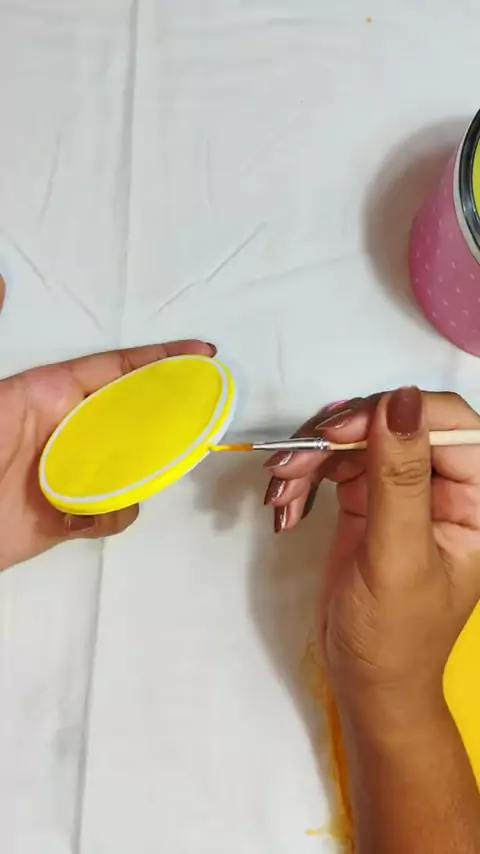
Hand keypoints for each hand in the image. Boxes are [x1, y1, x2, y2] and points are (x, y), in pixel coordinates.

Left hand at [0, 339, 215, 569]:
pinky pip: (115, 510)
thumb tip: (0, 277)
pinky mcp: (73, 514)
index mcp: (52, 394)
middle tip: (201, 426)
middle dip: (168, 420)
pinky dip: (111, 516)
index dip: (162, 359)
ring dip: (142, 475)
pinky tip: (84, 521)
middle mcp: (71, 430)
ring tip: (128, 483)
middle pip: (134, 417)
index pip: (118, 369)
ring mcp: (75, 472)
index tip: (205, 356)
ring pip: (133, 465)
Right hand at [265, 389, 479, 727]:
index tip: (340, 432)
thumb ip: (400, 479)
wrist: (365, 681)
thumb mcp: (398, 557)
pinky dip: (304, 480)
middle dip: (339, 437)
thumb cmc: (395, 635)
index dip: (396, 413)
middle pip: (395, 422)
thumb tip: (402, 398)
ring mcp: (402, 489)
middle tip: (291, 463)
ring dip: (311, 459)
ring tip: (278, 494)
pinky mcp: (367, 498)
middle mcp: (445, 485)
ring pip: (358, 439)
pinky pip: (334, 465)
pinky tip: (286, 509)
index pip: (451, 425)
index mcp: (477, 499)